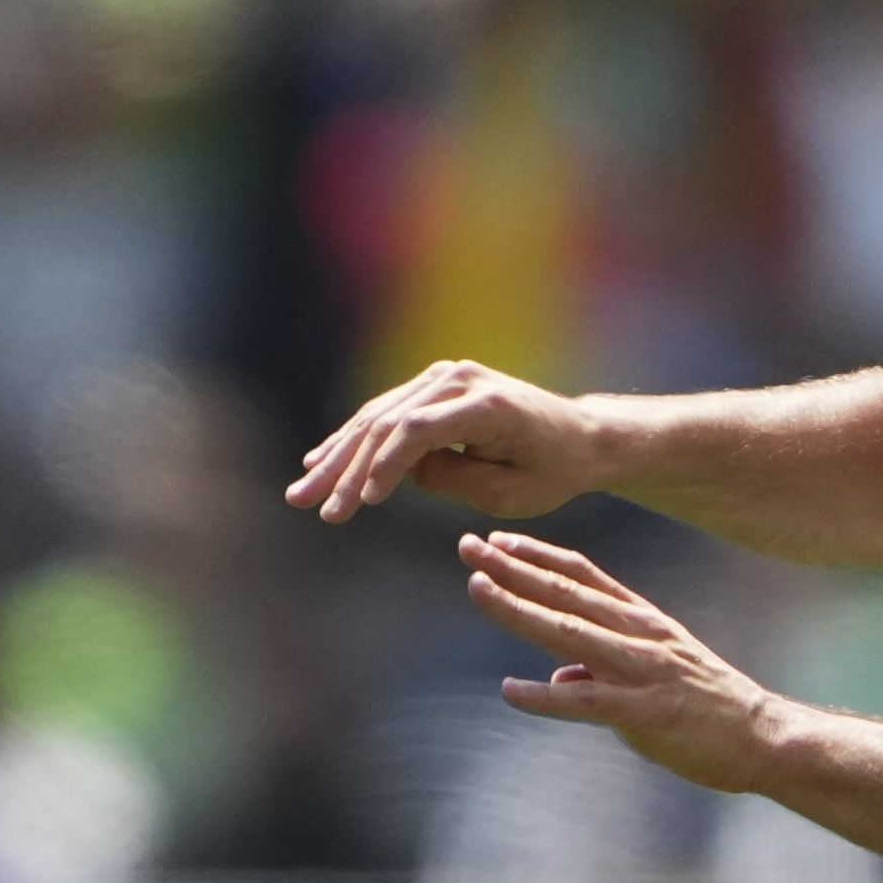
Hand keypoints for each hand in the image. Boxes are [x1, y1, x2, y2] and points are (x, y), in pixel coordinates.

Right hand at [286, 360, 602, 521]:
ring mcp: (446, 377)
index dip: (384, 465)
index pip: (418, 430)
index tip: (362, 502)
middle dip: (344, 468)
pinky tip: (320, 461)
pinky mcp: (436, 385)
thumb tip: (401, 472)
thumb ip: (453, 481)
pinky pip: (387, 413)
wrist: (579, 437)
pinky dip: (354, 440)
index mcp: (485, 405)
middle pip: (388, 422)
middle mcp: (460, 380)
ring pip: (378, 417)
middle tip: (309, 505)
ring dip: (338, 456)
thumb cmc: (552, 470)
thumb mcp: (510, 493)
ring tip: (303, 492)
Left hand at [458, 531, 781, 793]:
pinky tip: (511, 691)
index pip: (582, 575)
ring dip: (519, 609)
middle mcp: (640, 634)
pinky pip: (587, 702)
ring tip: (477, 588)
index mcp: (642, 619)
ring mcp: (642, 670)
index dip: (537, 555)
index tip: (496, 540)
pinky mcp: (645, 711)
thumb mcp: (657, 671)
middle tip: (467, 545)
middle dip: (513, 568)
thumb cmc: (707, 706)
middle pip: (567, 592)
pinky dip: (545, 697)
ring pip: (568, 632)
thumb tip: (561, 675)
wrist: (761, 734)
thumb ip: (606, 665)